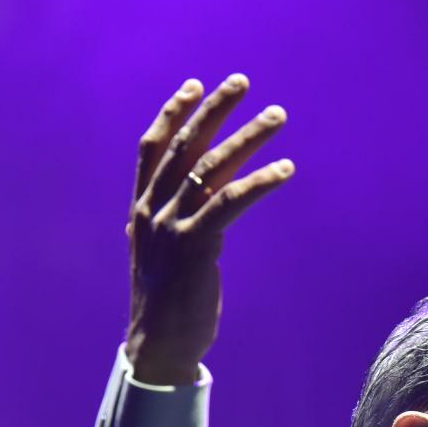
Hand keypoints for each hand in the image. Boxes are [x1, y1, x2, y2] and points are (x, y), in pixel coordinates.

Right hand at [125, 74, 294, 384]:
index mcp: (141, 210)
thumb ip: (176, 221)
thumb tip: (204, 199)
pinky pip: (231, 202)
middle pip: (185, 145)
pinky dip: (260, 181)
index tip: (195, 85)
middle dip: (215, 110)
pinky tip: (286, 168)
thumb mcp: (164, 253)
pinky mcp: (195, 246)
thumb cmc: (169, 303)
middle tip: (242, 81)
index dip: (173, 112)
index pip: (153, 148)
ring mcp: (171, 227)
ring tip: (277, 115)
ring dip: (248, 137)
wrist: (159, 344)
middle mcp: (151, 211)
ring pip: (211, 167)